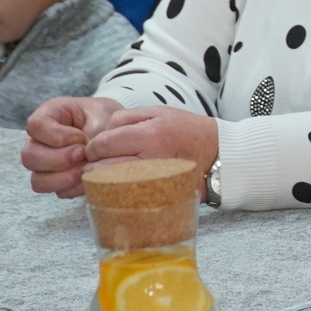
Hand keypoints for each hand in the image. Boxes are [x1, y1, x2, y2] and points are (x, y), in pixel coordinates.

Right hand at [21, 96, 122, 197]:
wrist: (115, 133)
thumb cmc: (105, 118)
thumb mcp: (103, 115)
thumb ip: (94, 130)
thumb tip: (85, 154)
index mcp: (49, 115)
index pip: (35, 125)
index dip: (56, 135)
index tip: (81, 137)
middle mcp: (40, 141)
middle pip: (29, 156)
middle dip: (59, 159)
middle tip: (83, 155)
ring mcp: (44, 164)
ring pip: (38, 180)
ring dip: (64, 178)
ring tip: (86, 168)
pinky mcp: (56, 181)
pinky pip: (55, 191)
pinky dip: (73, 187)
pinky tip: (89, 177)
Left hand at [84, 106, 218, 193]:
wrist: (218, 156)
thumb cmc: (188, 132)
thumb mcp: (160, 112)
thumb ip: (127, 118)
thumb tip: (101, 133)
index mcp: (150, 135)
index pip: (103, 144)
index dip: (93, 146)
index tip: (95, 148)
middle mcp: (150, 160)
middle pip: (101, 168)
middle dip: (93, 165)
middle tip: (97, 162)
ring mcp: (152, 182)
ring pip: (109, 186)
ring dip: (102, 181)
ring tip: (106, 175)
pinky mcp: (156, 198)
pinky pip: (125, 198)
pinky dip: (116, 194)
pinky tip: (118, 187)